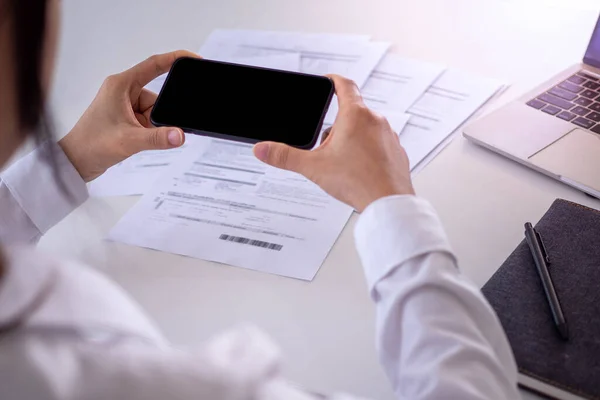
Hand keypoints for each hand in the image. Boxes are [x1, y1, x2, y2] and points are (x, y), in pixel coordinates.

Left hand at [58, 50, 199, 181]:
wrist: (75, 162)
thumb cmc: (91, 145)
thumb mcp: (129, 141)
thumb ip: (158, 138)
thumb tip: (180, 135)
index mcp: (121, 85)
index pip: (154, 65)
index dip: (175, 59)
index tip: (194, 59)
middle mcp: (123, 91)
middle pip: (158, 96)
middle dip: (159, 115)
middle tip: (147, 130)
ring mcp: (125, 104)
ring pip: (155, 111)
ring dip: (152, 127)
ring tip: (136, 138)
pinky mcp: (127, 117)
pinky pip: (149, 120)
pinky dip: (149, 131)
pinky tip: (138, 140)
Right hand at [253, 75, 413, 211]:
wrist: (387, 203)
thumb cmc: (357, 182)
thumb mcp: (313, 167)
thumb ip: (285, 157)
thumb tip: (262, 149)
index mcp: (355, 115)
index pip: (344, 84)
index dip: (332, 79)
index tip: (326, 80)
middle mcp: (376, 120)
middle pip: (352, 111)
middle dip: (337, 125)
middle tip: (326, 145)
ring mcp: (389, 135)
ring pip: (365, 128)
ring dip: (352, 139)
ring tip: (343, 162)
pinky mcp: (397, 151)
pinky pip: (379, 144)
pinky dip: (368, 151)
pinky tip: (359, 170)